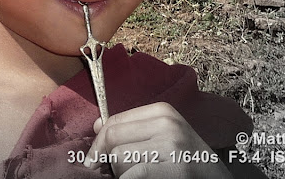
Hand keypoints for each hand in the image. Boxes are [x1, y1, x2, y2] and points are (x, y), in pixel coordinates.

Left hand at [84, 102, 231, 177]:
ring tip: (142, 176)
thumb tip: (97, 127)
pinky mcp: (176, 168)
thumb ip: (134, 130)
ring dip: (122, 174)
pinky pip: (131, 176)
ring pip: (118, 159)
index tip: (96, 160)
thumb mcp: (165, 137)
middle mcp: (168, 123)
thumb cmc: (188, 162)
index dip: (99, 144)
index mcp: (163, 111)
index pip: (113, 122)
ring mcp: (172, 146)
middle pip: (112, 138)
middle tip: (114, 174)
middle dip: (106, 160)